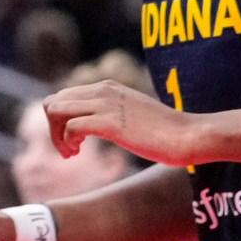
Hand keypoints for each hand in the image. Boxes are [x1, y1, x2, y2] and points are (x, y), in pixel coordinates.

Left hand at [45, 82, 205, 166]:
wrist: (187, 135)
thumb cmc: (164, 131)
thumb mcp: (131, 114)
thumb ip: (113, 112)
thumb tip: (97, 123)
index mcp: (106, 86)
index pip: (63, 95)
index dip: (59, 120)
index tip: (71, 140)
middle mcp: (102, 90)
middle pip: (53, 102)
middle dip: (53, 128)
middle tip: (69, 151)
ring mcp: (105, 105)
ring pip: (56, 111)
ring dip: (56, 136)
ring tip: (71, 153)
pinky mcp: (110, 123)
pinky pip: (72, 127)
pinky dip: (68, 142)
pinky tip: (78, 153)